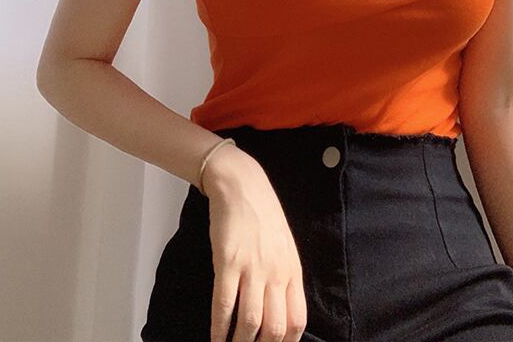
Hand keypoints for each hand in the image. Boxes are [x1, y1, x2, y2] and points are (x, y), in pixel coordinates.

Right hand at [202, 146, 307, 341]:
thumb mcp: (284, 246)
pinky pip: (224, 304)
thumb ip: (284, 277)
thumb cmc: (263, 215)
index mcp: (293, 270)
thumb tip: (279, 311)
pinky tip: (215, 338)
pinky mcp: (228, 261)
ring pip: (250, 322)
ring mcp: (252, 267)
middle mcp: (276, 272)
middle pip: (275, 328)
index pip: (297, 320)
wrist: (242, 186)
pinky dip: (219, 327)